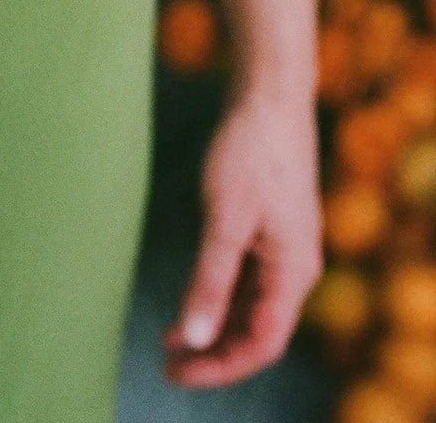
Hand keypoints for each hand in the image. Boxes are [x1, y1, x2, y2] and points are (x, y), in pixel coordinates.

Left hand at [164, 90, 322, 387]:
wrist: (269, 95)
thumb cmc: (249, 150)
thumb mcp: (224, 219)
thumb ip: (210, 281)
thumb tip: (193, 338)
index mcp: (294, 271)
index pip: (261, 344)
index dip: (220, 366)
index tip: (176, 372)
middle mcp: (298, 266)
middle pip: (260, 331)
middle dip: (216, 353)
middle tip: (168, 364)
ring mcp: (288, 247)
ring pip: (255, 306)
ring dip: (217, 326)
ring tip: (171, 339)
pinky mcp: (275, 228)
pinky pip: (252, 280)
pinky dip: (222, 295)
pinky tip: (192, 294)